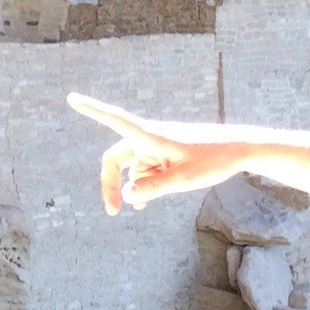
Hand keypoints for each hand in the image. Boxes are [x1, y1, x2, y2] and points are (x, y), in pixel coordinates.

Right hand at [68, 93, 249, 213]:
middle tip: (111, 211)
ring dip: (137, 187)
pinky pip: (146, 171)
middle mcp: (148, 138)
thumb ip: (155, 188)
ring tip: (144, 208)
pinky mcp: (164, 154)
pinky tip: (143, 204)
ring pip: (134, 169)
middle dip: (111, 183)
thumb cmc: (213, 160)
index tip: (71, 98)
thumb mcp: (184, 179)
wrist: (238, 151)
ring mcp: (156, 146)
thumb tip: (128, 195)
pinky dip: (144, 184)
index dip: (92, 109)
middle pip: (116, 158)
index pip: (115, 120)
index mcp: (150, 136)